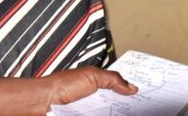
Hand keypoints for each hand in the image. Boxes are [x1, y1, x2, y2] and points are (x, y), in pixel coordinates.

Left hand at [0, 67, 137, 114]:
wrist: (44, 102)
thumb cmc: (62, 85)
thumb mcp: (92, 76)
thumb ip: (113, 79)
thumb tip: (131, 87)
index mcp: (98, 82)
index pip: (119, 86)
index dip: (130, 89)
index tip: (144, 92)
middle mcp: (96, 97)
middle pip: (117, 103)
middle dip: (128, 104)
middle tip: (141, 105)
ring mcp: (91, 110)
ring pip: (110, 112)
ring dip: (119, 111)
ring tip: (135, 111)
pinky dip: (109, 115)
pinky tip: (116, 115)